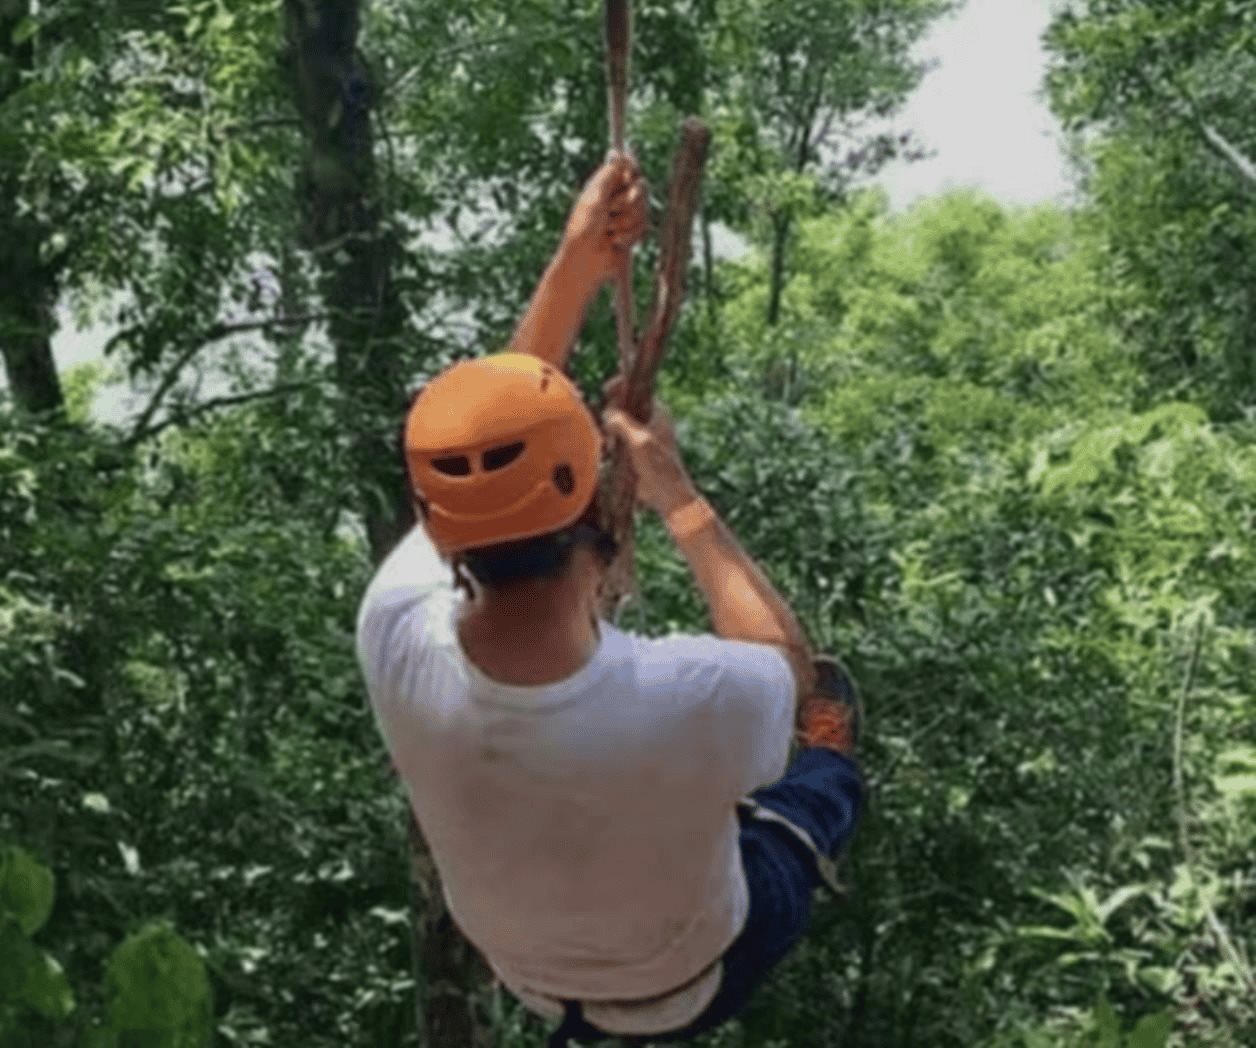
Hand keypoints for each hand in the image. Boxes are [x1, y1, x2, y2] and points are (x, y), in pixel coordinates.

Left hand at [562, 152, 647, 285]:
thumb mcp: (594, 199)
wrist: (586, 262)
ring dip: (625, 222)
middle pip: (641, 187)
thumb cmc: (583, 229)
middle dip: (627, 201)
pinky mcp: (632, 231)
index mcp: (604, 184)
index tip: (628, 177)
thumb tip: (617, 152)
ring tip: (609, 231)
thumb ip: (608, 176)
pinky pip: (643, 226)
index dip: (631, 171)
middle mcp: (616, 196)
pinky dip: (629, 235)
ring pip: (643, 209)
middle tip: (610, 211)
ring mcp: (625, 214)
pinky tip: (615, 242)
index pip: (627, 167)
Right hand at [601, 377, 695, 514]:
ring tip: (609, 441)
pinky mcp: (634, 448)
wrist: (667, 494)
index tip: (607, 390)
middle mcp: (649, 419)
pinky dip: (611, 440)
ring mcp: (641, 433)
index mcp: (657, 412)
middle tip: (608, 425)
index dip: (621, 386)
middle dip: (612, 411)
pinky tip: (609, 450)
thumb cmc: (659, 467)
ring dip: (610, 428)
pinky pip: (617, 436)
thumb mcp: (640, 442)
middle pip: (624, 403)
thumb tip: (608, 414)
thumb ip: (623, 424)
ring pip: (618, 420)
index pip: (637, 388)